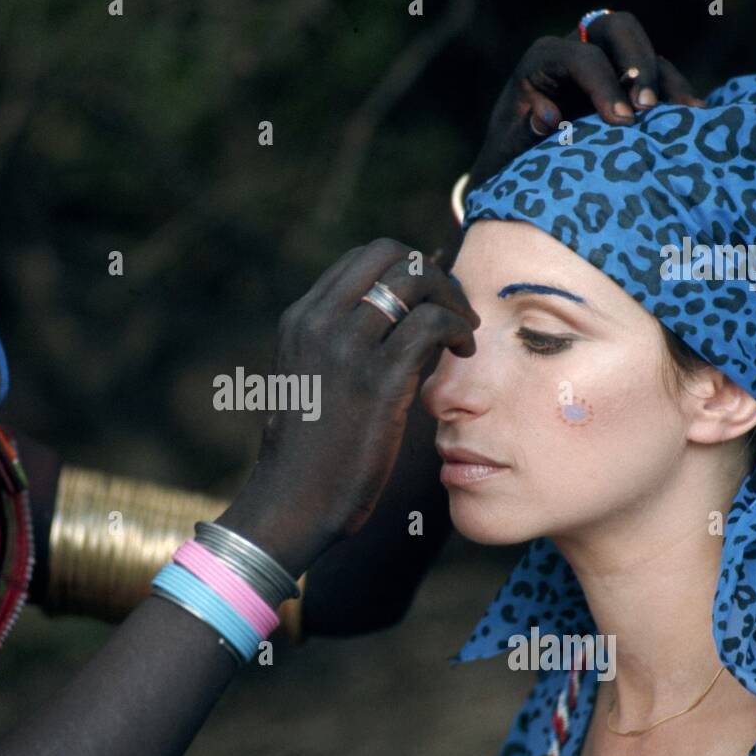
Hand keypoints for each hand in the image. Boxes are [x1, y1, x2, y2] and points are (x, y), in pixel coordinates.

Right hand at [217, 239, 478, 575]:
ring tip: (462, 334)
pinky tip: (461, 352)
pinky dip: (456, 329)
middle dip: (431, 274)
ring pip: (415, 282)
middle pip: (390, 254)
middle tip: (452, 309)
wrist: (292, 501)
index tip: (427, 300)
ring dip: (451, 300)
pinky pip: (431, 324)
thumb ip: (339, 344)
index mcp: (302, 319)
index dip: (406, 269)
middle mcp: (319, 322)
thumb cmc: (310, 450)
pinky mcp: (378, 380)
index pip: (363, 258)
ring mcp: (347, 348)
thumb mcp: (311, 379)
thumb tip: (394, 319)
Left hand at [467, 11, 704, 187]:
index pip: (579, 56)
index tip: (621, 120)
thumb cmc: (509, 156)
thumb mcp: (508, 150)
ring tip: (681, 114)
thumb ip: (524, 134)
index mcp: (541, 61)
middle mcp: (575, 50)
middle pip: (617, 30)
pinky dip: (675, 92)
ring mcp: (604, 61)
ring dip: (664, 78)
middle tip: (646, 109)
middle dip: (638, 63)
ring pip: (644, 48)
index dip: (602, 84)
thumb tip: (549, 116)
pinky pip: (658, 74)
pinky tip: (692, 115)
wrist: (517, 164)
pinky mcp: (625, 80)